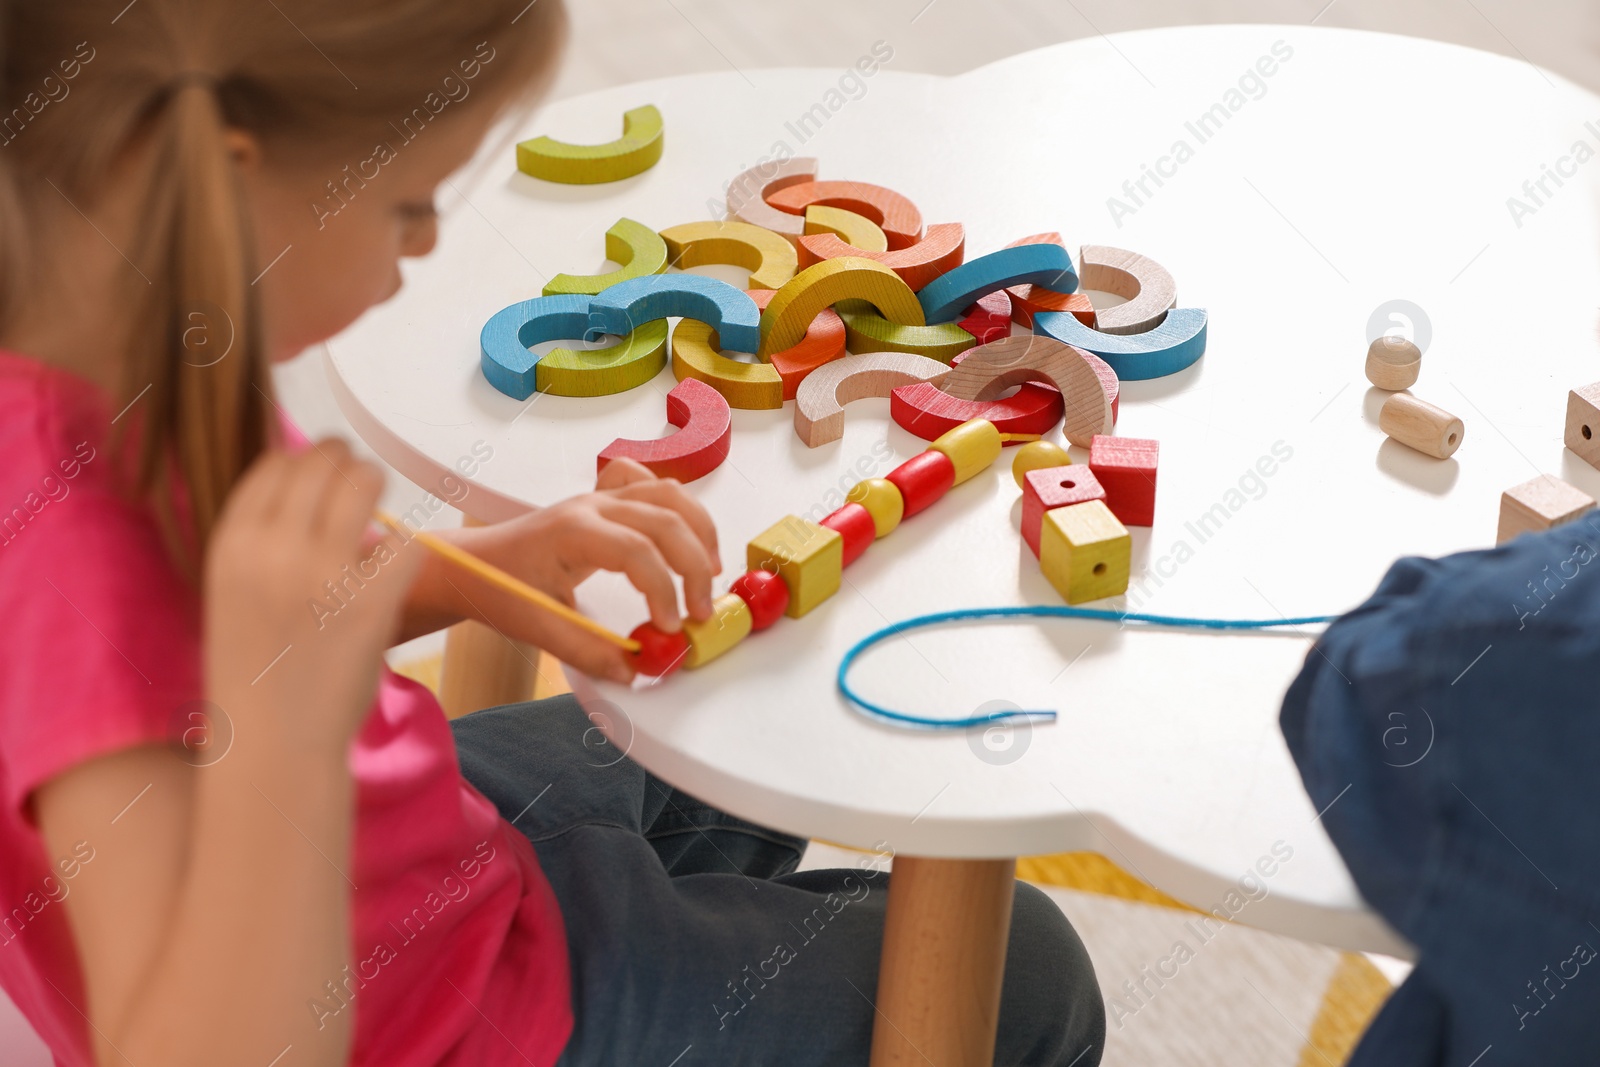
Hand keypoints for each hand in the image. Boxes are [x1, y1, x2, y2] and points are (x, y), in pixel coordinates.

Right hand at [204, 439, 423, 752]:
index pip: (277, 462)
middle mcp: (273, 547)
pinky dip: (404, 553)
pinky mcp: (370, 600)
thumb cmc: (254, 670)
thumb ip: (261, 539)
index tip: (324, 474)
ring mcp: (323, 572)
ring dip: (378, 492)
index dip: (308, 460)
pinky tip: (390, 575)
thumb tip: (300, 477)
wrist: (272, 742)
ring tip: (377, 519)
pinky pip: (405, 543)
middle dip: (349, 466)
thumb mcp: (232, 591)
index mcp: (232, 543)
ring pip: (366, 482)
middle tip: (361, 486)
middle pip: (325, 460)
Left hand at [431, 459, 721, 682]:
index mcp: (572, 531)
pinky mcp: (604, 501)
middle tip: (699, 612)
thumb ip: (588, 651)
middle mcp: (592, 506)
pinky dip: (676, 505)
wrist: (470, 564)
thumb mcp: (537, 627)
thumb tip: (634, 671)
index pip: (637, 551)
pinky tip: (683, 535)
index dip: (663, 590)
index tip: (670, 628)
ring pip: (668, 493)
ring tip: (709, 572)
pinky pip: (649, 483)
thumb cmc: (497, 586)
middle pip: (665, 518)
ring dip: (698, 530)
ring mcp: (600, 498)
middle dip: (693, 566)